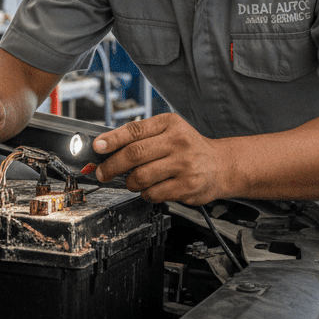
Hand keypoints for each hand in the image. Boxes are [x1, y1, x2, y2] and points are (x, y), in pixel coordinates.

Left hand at [92, 113, 233, 204]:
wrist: (221, 165)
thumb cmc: (189, 148)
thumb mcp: (170, 131)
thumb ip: (142, 137)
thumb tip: (106, 147)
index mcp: (170, 124)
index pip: (134, 130)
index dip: (111, 140)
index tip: (97, 147)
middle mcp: (178, 142)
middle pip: (134, 154)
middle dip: (111, 166)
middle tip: (102, 173)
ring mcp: (184, 165)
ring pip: (140, 177)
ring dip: (129, 182)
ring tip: (133, 181)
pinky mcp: (187, 186)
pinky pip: (153, 193)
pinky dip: (145, 194)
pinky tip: (151, 188)